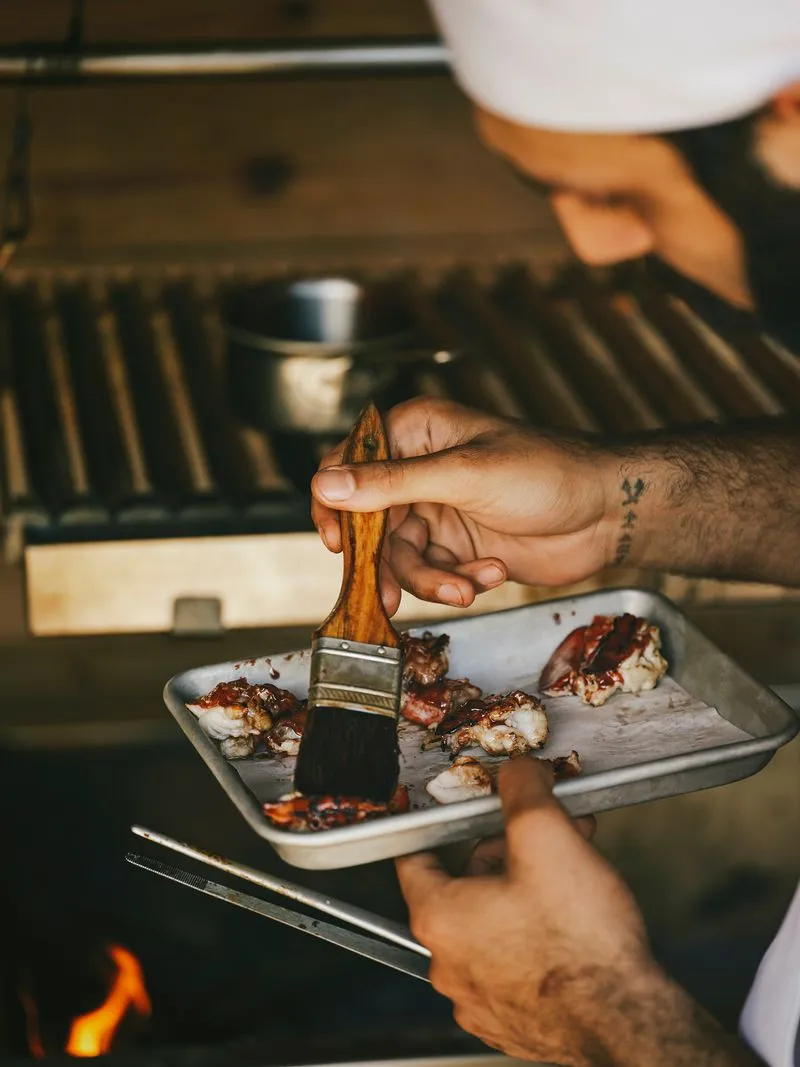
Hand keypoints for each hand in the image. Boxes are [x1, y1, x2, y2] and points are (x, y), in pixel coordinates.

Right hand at [311, 397, 613, 614]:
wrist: (606, 514)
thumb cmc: (546, 473)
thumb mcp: (465, 475)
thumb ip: (393, 483)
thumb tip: (326, 484)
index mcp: (415, 433)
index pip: (348, 464)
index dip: (335, 505)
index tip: (336, 543)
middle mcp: (418, 471)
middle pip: (369, 524)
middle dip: (385, 563)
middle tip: (388, 597)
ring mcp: (438, 511)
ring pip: (401, 558)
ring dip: (432, 579)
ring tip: (467, 587)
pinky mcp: (457, 546)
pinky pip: (433, 574)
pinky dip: (458, 581)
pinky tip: (492, 572)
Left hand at [396, 759, 656, 1065]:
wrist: (628, 1021)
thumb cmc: (582, 942)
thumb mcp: (546, 835)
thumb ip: (522, 788)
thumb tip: (517, 770)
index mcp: (439, 918)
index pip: (412, 856)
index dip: (436, 824)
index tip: (452, 812)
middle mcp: (448, 965)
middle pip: (462, 885)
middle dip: (504, 852)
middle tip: (544, 836)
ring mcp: (479, 999)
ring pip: (491, 923)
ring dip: (525, 889)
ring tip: (572, 872)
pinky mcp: (514, 1021)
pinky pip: (513, 962)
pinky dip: (536, 935)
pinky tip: (573, 919)